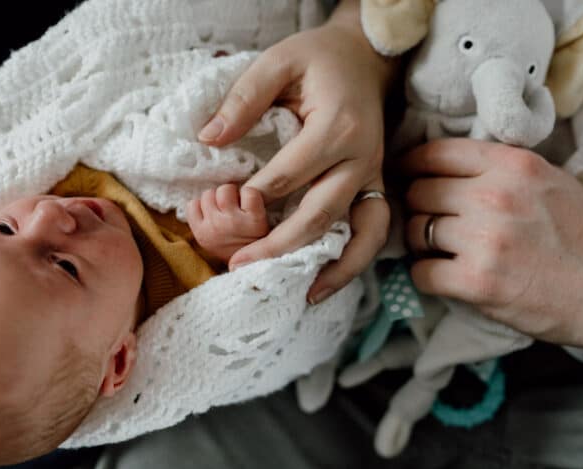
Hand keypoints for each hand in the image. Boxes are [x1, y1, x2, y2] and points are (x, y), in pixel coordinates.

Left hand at [198, 0, 395, 302]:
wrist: (364, 59)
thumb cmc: (319, 59)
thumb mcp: (278, 61)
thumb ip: (244, 98)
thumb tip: (210, 139)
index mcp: (339, 126)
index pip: (294, 172)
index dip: (259, 193)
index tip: (232, 204)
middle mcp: (362, 157)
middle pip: (321, 212)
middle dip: (280, 244)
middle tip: (239, 264)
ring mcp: (372, 176)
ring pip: (357, 233)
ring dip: (330, 267)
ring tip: (301, 294)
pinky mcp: (373, 187)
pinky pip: (370, 232)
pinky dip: (352, 261)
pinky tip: (325, 282)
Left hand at [401, 139, 582, 350]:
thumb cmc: (581, 236)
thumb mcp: (549, 181)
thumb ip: (501, 169)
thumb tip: (448, 167)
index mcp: (513, 165)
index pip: (437, 153)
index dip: (412, 164)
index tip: (405, 174)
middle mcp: (494, 196)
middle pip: (420, 192)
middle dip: (419, 208)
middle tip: (428, 220)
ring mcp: (484, 239)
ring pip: (416, 231)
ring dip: (420, 243)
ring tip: (439, 249)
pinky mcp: (476, 281)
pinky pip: (421, 272)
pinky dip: (426, 275)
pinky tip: (443, 275)